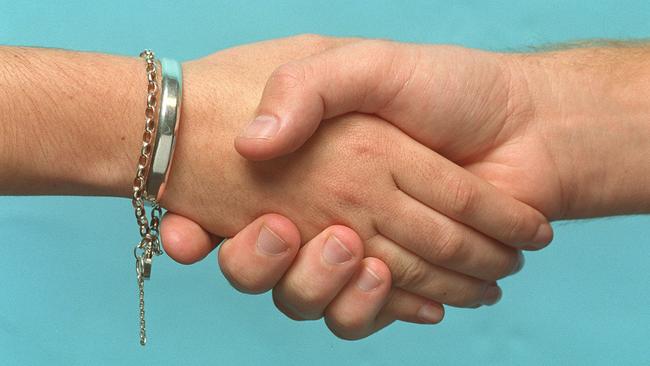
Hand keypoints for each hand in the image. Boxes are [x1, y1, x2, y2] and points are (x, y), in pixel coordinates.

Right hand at [158, 36, 548, 336]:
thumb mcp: (364, 64)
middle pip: (259, 267)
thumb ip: (306, 88)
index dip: (190, 230)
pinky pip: (364, 314)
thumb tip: (252, 142)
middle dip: (259, 263)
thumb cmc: (447, 86)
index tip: (187, 235)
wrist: (525, 121)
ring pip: (309, 299)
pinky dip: (377, 310)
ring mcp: (356, 248)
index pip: (225, 206)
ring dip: (323, 288)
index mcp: (301, 165)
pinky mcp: (396, 278)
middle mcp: (318, 212)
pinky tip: (400, 292)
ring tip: (360, 254)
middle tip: (286, 230)